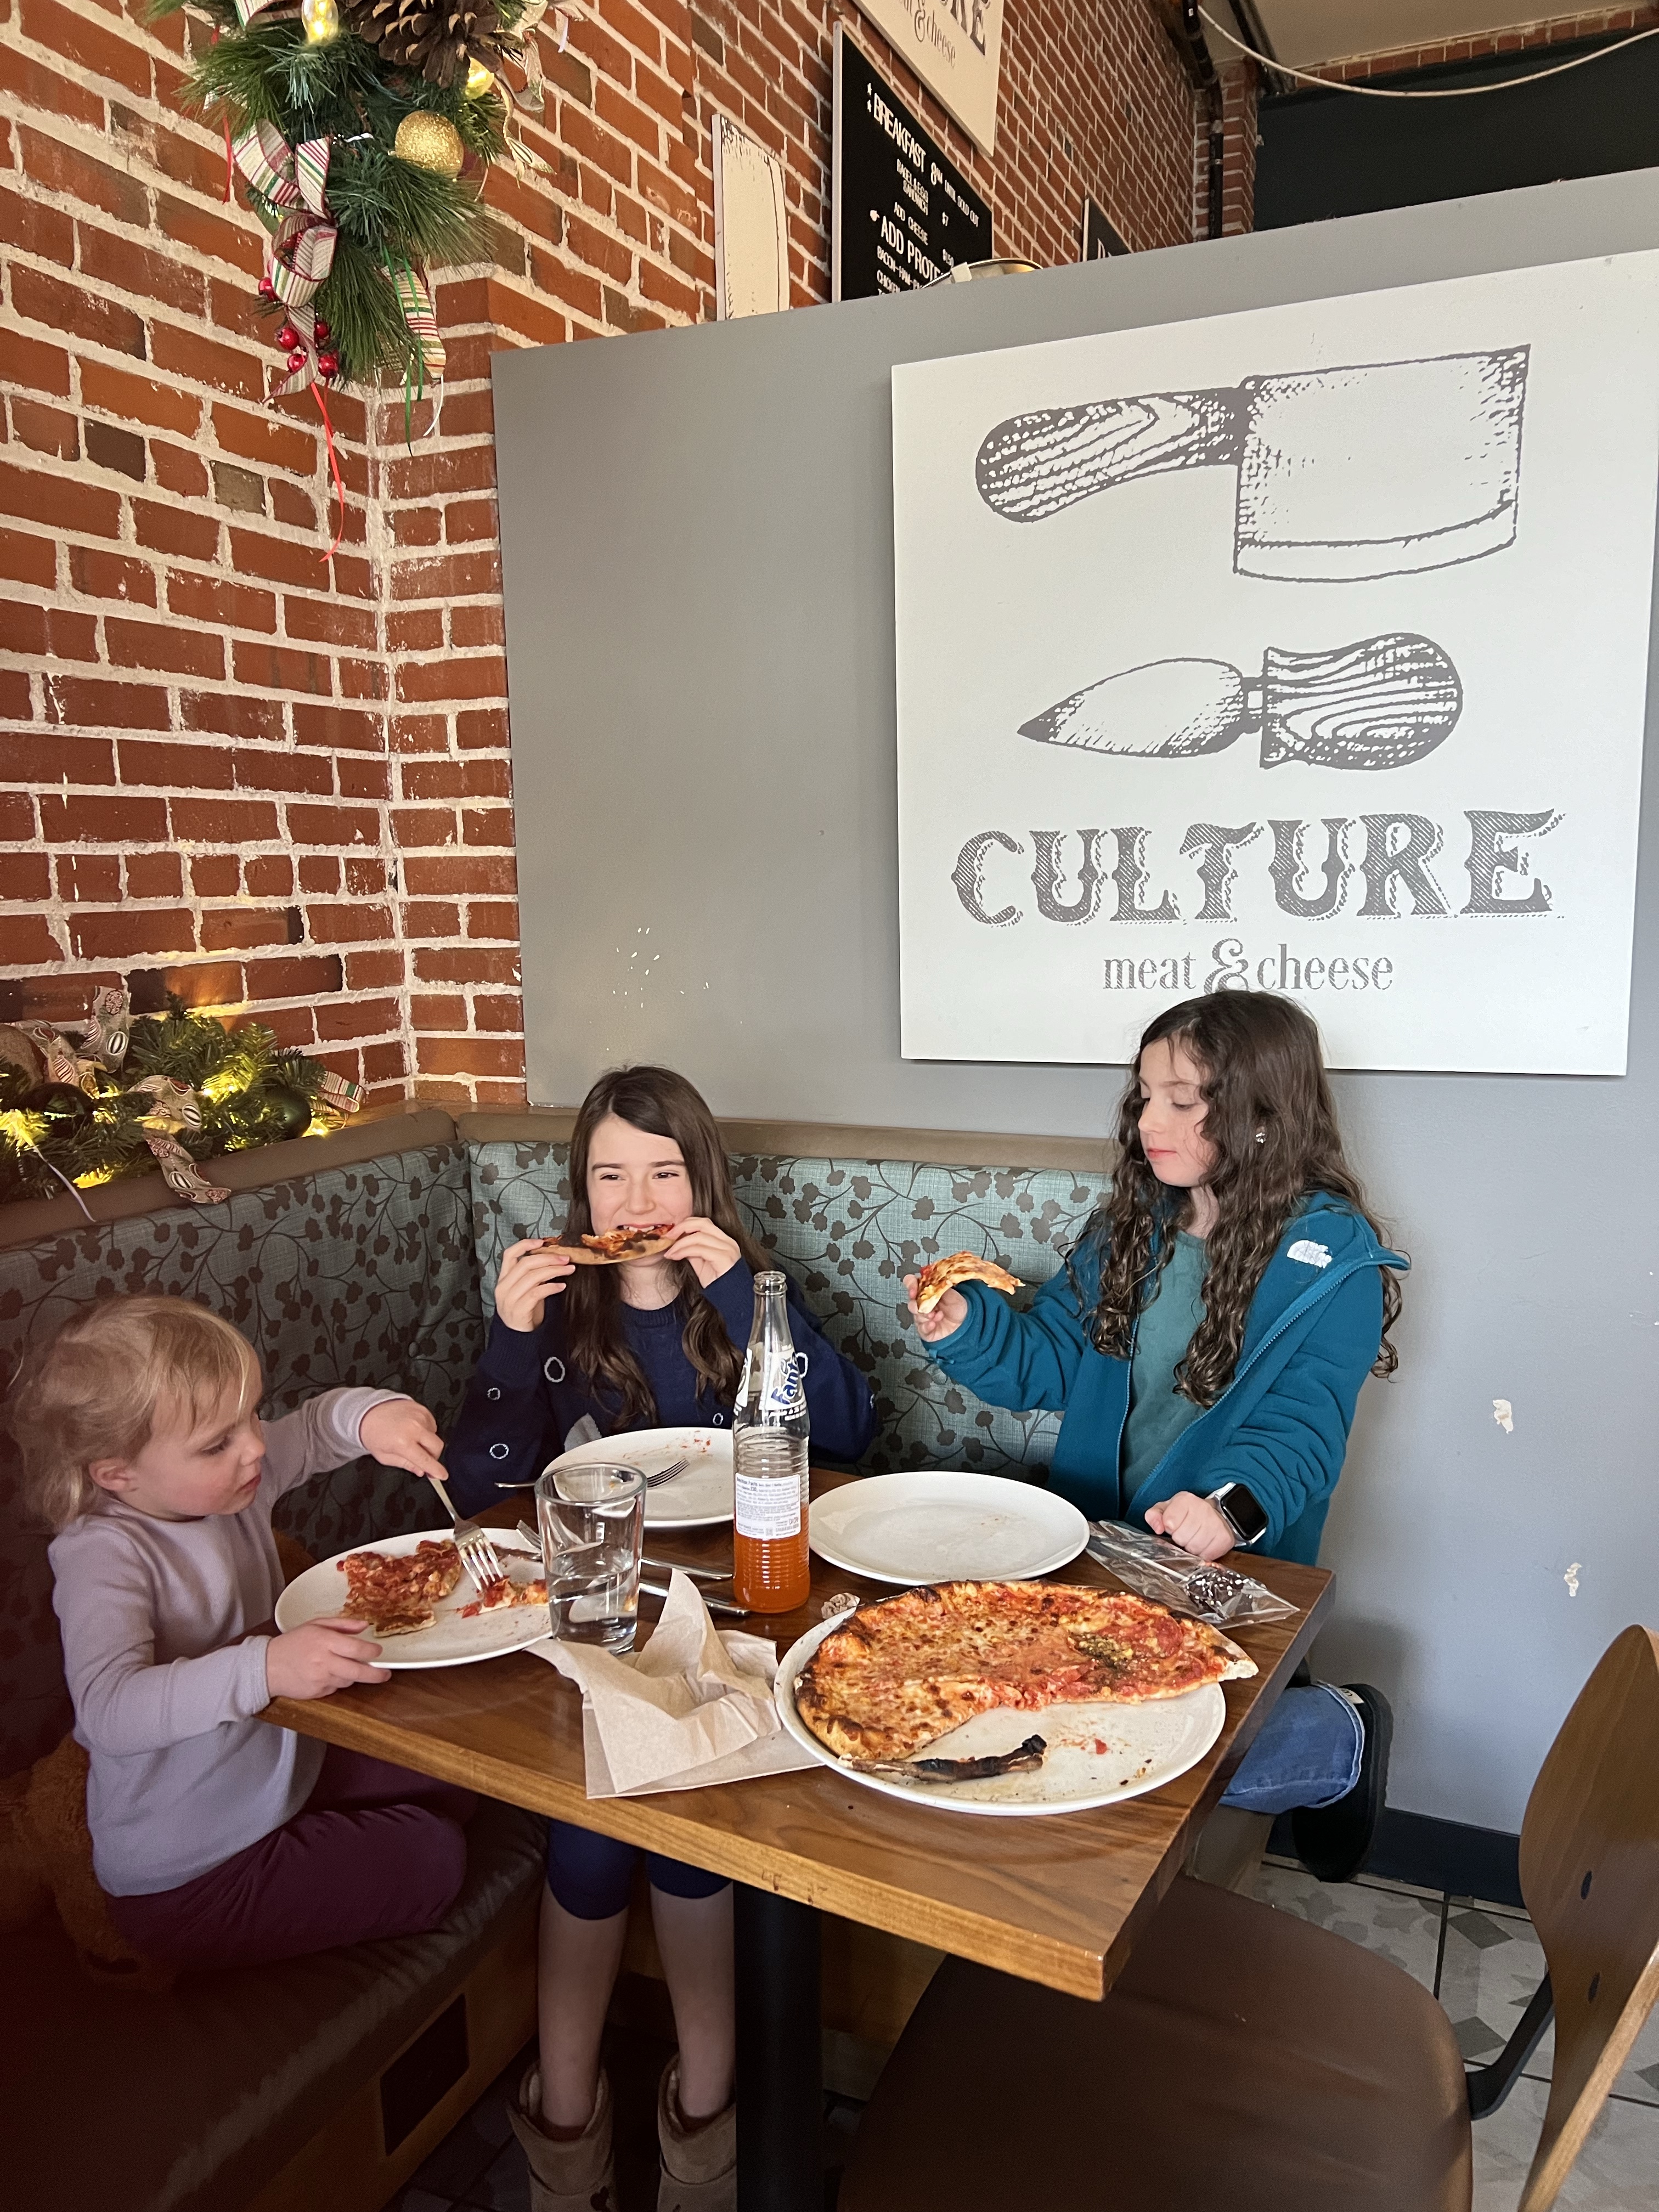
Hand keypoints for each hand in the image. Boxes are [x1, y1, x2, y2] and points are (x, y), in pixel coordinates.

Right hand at [266, 1616, 388, 1698]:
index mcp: (324, 1642)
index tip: (378, 1651)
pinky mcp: (316, 1693)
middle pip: (358, 1672)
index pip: (357, 1649)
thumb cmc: (292, 1642)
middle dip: (376, 1674)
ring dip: (354, 1676)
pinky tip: (328, 1673)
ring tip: (345, 1666)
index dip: (372, 1652)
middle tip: (386, 1673)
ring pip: (348, 1681)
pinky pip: (335, 1688)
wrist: (267, 1666)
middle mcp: (324, 1662)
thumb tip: (364, 1626)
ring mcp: (320, 1680)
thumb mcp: (316, 1625)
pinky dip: (338, 1681)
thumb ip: (342, 1624)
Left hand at [360, 1398, 445, 1480]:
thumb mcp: (385, 1457)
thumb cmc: (374, 1434)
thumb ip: (406, 1464)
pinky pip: (432, 1424)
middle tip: (423, 1458)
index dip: (436, 1470)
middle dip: (433, 1456)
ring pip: (435, 1435)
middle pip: (437, 1447)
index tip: (442, 1475)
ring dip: (428, 1441)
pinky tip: (413, 1430)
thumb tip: (421, 1471)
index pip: (426, 1460)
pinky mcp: (422, 1409)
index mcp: (402, 1442)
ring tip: (412, 1439)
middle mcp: (413, 1428)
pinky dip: (426, 1430)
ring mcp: (419, 1416)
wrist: (369, 1413)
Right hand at [494, 1236, 575, 1332]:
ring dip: (554, 1270)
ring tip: (569, 1270)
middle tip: (566, 1258)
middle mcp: (503, 1287)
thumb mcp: (525, 1289)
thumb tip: (553, 1257)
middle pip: (526, 1263)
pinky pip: (537, 1293)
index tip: (543, 1241)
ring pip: (533, 1276)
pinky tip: (562, 1286)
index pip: (509, 1254)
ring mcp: (510, 1299)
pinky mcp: (519, 1310)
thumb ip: (533, 1274)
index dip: (525, 1244)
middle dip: (549, 1258)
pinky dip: (551, 1287)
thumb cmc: (525, 1310)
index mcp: (504, 1278)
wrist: (518, 1337)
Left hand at [659, 1216, 741, 1287]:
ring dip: (679, 1243)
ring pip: (698, 1236)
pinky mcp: (723, 1258)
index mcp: (724, 1240)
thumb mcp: (701, 1263)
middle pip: (702, 1223)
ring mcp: (727, 1249)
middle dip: (682, 1227)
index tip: (671, 1233)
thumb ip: (693, 1250)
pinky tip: (676, 1256)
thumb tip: (678, 1243)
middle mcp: (727, 1242)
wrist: (732, 1300)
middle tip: (668, 1237)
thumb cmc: (719, 1283)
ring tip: (670, 1252)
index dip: (686, 1224)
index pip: (704, 1223)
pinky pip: (699, 1249)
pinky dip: (684, 1251)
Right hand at [903, 1276, 967, 1342]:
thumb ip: (942, 1288)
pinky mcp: (925, 1329)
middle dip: (916, 1305)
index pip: (911, 1283)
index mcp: (926, 1291)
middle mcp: (921, 1304)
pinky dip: (927, 1326)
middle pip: (911, 1303)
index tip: (913, 1290)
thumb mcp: (953, 1294)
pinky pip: (922, 1329)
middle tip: (926, 1306)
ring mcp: (922, 1317)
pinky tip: (933, 1324)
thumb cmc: (956, 1307)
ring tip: (936, 1315)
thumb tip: (935, 1282)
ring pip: (916, 1316)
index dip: (910, 1285)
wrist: (964, 1322)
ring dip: (925, 1315)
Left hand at [1145, 1492, 1234, 1561]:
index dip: (1171, 1529)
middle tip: (1186, 1533)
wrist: (1214, 1515)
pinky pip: (1207, 1555)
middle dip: (1181, 1539)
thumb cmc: (1187, 1514)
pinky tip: (1204, 1544)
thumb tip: (1158, 1528)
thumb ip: (1154, 1516)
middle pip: (1181, 1537)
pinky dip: (1204, 1553)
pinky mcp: (1225, 1537)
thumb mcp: (1166, 1510)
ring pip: (1194, 1548)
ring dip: (1192, 1548)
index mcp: (1185, 1500)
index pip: (1169, 1523)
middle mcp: (1202, 1508)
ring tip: (1195, 1538)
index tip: (1175, 1525)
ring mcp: (1216, 1522)